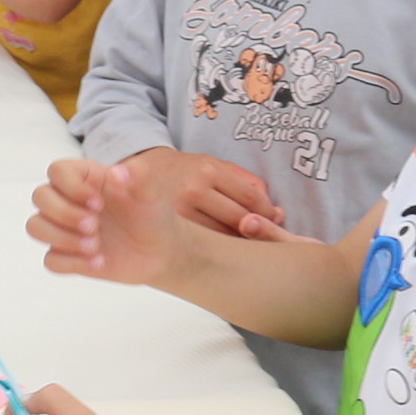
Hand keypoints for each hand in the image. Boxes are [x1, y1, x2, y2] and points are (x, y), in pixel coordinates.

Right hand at [25, 156, 186, 284]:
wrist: (161, 250)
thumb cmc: (153, 215)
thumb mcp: (153, 192)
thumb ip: (140, 175)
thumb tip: (116, 173)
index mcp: (86, 178)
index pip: (57, 171)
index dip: (71, 187)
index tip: (99, 202)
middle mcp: (69, 200)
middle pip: (40, 197)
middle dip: (64, 213)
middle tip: (95, 225)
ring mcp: (65, 229)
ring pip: (36, 227)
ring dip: (61, 238)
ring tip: (95, 246)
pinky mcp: (68, 256)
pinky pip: (50, 260)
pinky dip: (72, 263)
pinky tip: (99, 262)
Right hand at [119, 147, 282, 235]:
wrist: (140, 172)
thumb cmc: (184, 171)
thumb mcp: (215, 164)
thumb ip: (246, 182)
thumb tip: (274, 209)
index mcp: (210, 170)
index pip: (252, 199)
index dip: (269, 213)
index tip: (275, 218)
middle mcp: (194, 191)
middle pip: (240, 221)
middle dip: (259, 230)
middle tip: (269, 236)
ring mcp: (180, 213)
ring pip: (224, 237)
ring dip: (241, 243)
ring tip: (249, 245)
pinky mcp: (171, 229)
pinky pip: (205, 244)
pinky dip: (219, 249)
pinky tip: (225, 250)